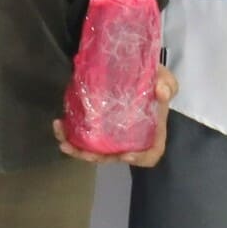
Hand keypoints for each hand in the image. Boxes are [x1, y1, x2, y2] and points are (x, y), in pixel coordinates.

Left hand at [54, 66, 178, 167]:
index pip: (149, 154)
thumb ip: (167, 84)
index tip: (125, 154)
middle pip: (114, 156)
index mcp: (150, 132)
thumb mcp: (164, 79)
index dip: (139, 159)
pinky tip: (59, 124)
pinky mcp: (95, 126)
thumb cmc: (152, 79)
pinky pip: (81, 136)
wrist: (132, 68)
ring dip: (78, 150)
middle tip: (85, 152)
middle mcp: (129, 139)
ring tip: (65, 142)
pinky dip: (68, 134)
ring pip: (94, 151)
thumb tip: (161, 92)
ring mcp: (111, 135)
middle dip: (97, 157)